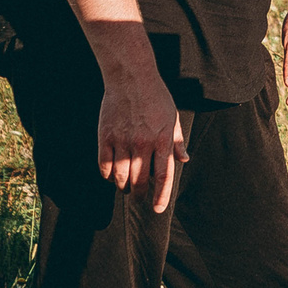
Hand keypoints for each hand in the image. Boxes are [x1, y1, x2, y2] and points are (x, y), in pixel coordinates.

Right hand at [99, 75, 188, 212]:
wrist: (131, 78)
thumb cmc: (156, 97)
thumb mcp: (173, 118)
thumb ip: (177, 141)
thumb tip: (184, 160)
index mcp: (162, 140)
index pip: (164, 176)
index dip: (161, 196)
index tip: (158, 209)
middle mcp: (143, 144)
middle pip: (140, 181)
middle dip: (139, 195)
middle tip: (138, 198)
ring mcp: (122, 141)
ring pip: (120, 177)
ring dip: (123, 187)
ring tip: (125, 188)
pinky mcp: (105, 137)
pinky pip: (104, 166)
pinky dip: (108, 175)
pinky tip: (112, 175)